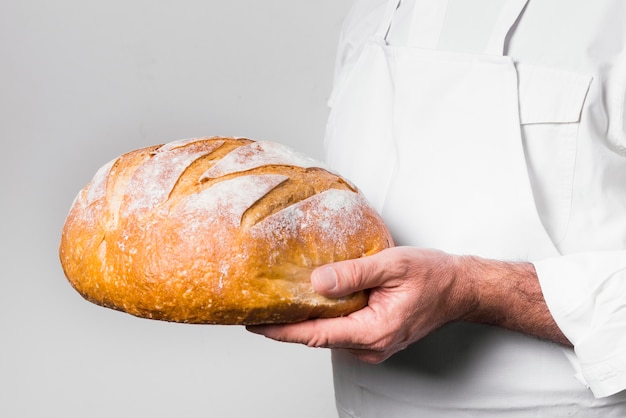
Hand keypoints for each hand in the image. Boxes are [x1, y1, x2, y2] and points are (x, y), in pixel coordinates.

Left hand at [247, 247, 475, 362]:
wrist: (460, 289)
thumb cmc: (433, 277)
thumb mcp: (392, 265)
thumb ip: (353, 273)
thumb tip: (316, 282)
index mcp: (373, 331)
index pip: (314, 335)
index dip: (280, 330)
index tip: (254, 322)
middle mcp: (369, 345)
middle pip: (316, 337)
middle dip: (286, 324)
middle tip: (259, 305)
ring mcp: (372, 344)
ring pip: (327, 334)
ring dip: (303, 320)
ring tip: (278, 300)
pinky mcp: (373, 337)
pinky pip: (340, 329)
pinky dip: (322, 317)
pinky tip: (311, 300)